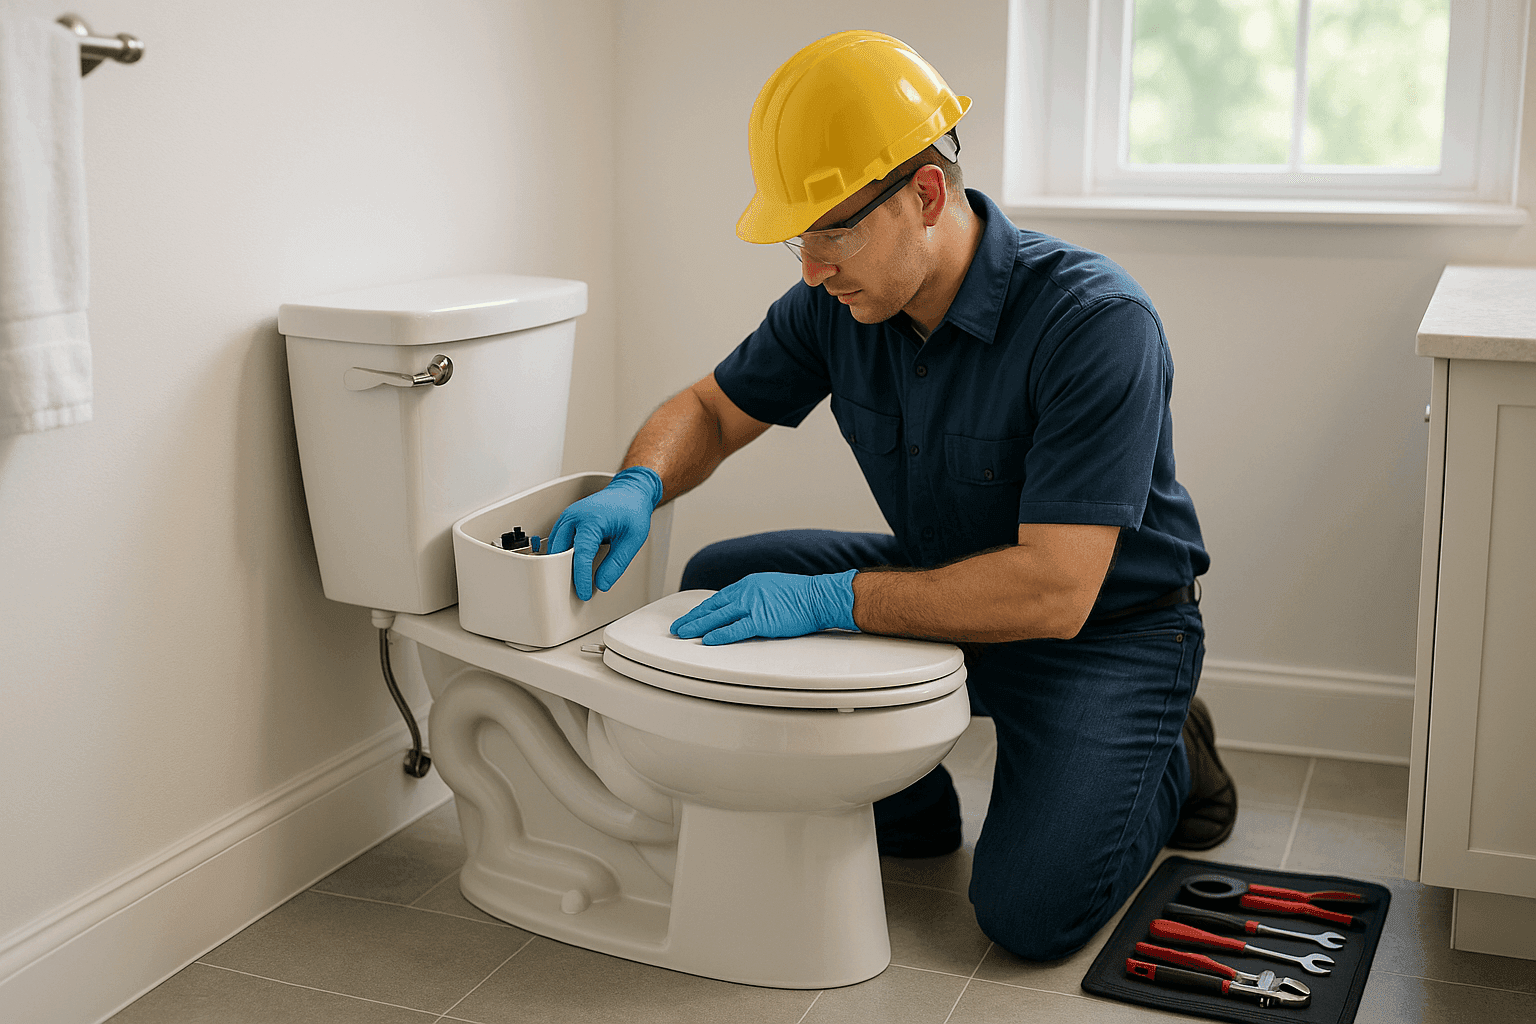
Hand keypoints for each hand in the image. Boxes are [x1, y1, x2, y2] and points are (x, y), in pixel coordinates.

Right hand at [547, 466, 663, 600]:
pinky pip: (557, 541)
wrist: (630, 492)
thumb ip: (616, 563)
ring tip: (571, 581)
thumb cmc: (632, 509)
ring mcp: (568, 517)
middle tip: (573, 591)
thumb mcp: (632, 539)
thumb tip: (602, 583)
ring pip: (554, 547)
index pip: (581, 554)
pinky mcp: (567, 521)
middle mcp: (574, 516)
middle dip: (564, 572)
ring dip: (559, 564)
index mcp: (591, 519)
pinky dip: (560, 555)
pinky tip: (570, 566)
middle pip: (559, 551)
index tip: (584, 593)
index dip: (581, 577)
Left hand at [670, 570, 858, 644]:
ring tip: (683, 633)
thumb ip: (754, 597)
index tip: (691, 616)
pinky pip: (736, 629)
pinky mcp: (762, 620)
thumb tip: (744, 608)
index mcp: (748, 584)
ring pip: (718, 617)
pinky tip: (707, 640)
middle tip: (678, 627)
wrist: (818, 597)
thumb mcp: (771, 588)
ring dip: (698, 626)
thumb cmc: (801, 595)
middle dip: (693, 618)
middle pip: (713, 607)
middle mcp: (746, 592)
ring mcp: (753, 605)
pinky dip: (720, 635)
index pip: (719, 599)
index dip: (703, 609)